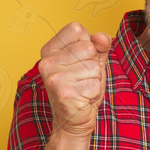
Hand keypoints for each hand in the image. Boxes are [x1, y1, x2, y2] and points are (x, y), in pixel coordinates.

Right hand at [39, 22, 111, 138]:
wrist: (73, 120)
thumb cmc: (82, 88)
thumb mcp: (92, 61)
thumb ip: (99, 45)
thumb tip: (102, 37)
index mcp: (49, 49)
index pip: (77, 29)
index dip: (88, 44)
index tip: (80, 59)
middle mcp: (47, 62)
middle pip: (89, 48)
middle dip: (94, 65)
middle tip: (82, 78)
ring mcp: (54, 78)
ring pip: (94, 68)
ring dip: (95, 81)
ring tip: (82, 89)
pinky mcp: (64, 93)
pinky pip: (95, 85)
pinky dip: (94, 93)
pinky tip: (82, 98)